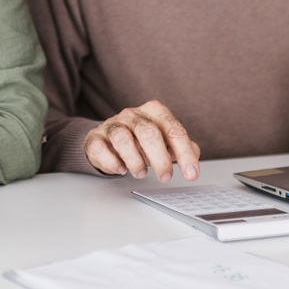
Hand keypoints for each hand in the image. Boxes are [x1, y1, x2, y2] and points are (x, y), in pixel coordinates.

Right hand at [84, 100, 200, 181]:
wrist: (109, 138)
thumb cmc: (141, 140)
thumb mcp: (165, 140)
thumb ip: (182, 146)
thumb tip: (194, 156)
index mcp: (154, 111)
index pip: (173, 129)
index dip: (184, 153)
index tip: (191, 173)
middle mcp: (133, 114)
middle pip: (148, 133)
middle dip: (160, 159)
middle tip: (165, 176)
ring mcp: (112, 124)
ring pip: (123, 139)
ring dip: (135, 161)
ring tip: (141, 173)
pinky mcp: (95, 136)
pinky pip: (100, 148)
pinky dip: (112, 162)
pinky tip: (120, 169)